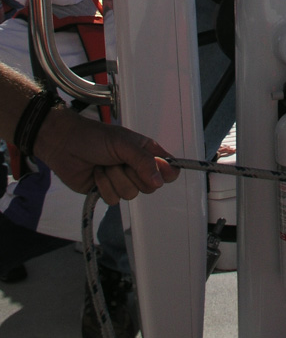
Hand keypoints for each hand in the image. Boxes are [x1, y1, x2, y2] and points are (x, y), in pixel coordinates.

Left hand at [33, 108, 179, 204]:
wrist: (64, 145)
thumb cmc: (94, 137)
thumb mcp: (123, 144)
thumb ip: (143, 162)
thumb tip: (160, 181)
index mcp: (146, 152)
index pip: (168, 169)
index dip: (165, 173)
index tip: (156, 170)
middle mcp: (137, 168)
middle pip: (150, 187)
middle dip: (132, 175)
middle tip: (120, 161)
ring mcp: (122, 181)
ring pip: (130, 194)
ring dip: (114, 179)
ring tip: (104, 165)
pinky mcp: (107, 191)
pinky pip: (113, 200)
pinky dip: (103, 187)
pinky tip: (95, 174)